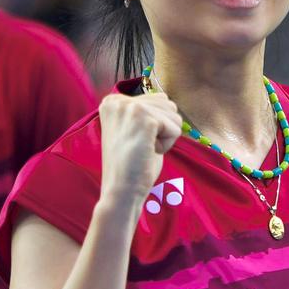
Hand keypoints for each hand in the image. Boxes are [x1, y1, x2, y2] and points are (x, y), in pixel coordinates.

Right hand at [97, 92, 182, 218]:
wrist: (121, 190)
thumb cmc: (131, 165)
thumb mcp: (134, 129)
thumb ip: (146, 112)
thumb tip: (167, 100)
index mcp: (113, 101)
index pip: (156, 99)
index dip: (155, 125)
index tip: (134, 141)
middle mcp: (118, 100)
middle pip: (167, 103)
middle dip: (162, 128)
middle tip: (141, 146)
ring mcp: (130, 107)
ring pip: (173, 115)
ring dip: (165, 136)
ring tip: (144, 149)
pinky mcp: (144, 119)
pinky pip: (175, 129)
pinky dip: (167, 145)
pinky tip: (148, 152)